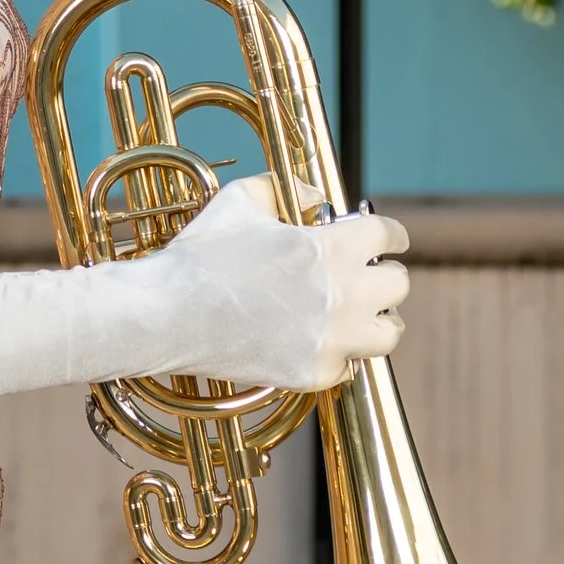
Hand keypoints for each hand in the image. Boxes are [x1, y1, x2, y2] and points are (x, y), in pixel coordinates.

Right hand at [160, 175, 409, 391]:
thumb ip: (287, 190)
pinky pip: (348, 367)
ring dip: (378, 320)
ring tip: (360, 316)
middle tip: (368, 277)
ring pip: (389, 333)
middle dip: (384, 275)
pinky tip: (318, 342)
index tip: (388, 240)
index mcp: (332, 248)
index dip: (390, 234)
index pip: (387, 235)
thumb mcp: (241, 200)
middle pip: (398, 285)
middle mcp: (343, 295)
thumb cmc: (200, 257)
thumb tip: (314, 198)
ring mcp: (331, 339)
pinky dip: (338, 356)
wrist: (165, 316)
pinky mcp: (312, 373)